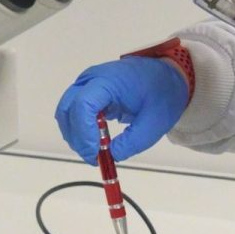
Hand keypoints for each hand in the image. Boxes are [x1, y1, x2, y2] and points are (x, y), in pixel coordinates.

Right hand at [55, 57, 189, 163]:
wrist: (167, 75)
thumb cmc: (163, 94)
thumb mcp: (154, 122)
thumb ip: (133, 141)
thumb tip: (112, 155)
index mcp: (108, 80)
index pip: (83, 105)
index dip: (84, 132)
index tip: (95, 153)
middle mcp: (91, 79)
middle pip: (68, 109)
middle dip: (77, 137)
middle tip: (94, 158)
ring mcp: (87, 84)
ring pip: (67, 112)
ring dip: (76, 135)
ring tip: (97, 152)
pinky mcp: (88, 92)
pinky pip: (74, 112)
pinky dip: (80, 129)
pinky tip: (96, 141)